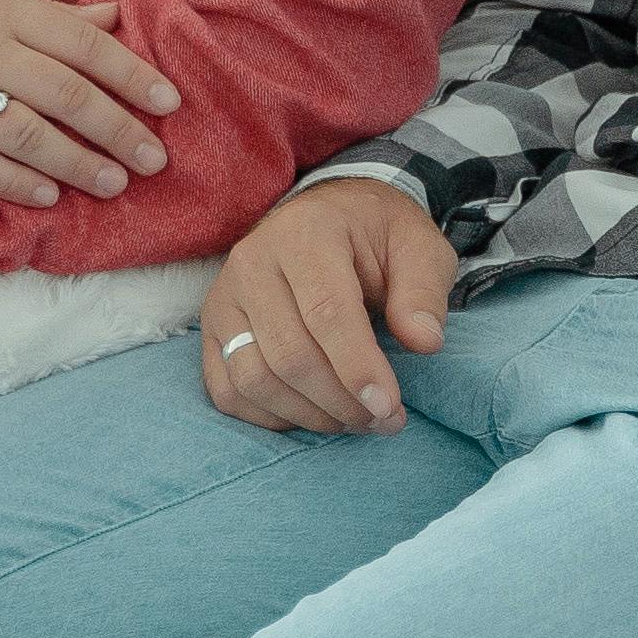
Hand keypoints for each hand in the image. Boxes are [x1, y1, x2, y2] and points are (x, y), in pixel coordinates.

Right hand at [0, 0, 176, 205]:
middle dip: (117, 129)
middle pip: (62, 92)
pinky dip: (13, 182)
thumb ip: (42, 14)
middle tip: (154, 159)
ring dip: (76, 162)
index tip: (168, 104)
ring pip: (24, 133)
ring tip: (114, 183)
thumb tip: (112, 21)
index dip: (130, 74)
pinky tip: (48, 195)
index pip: (79, 42)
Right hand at [202, 177, 457, 433]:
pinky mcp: (213, 330)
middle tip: (385, 420)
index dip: (357, 368)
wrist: (331, 218)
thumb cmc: (379, 239)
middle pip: (289, 354)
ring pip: (254, 379)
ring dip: (309, 415)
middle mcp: (253, 262)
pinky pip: (228, 391)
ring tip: (355, 420)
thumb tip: (424, 342)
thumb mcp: (420, 249)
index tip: (388, 407)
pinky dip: (271, 417)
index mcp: (307, 233)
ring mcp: (225, 298)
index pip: (327, 313)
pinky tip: (314, 414)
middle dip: (341, 401)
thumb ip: (424, 293)